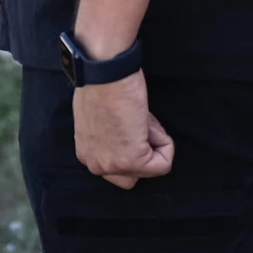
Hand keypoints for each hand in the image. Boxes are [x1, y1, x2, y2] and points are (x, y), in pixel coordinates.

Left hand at [73, 70, 174, 188]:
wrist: (105, 74)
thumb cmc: (105, 86)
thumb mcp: (99, 121)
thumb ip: (109, 138)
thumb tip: (125, 139)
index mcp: (86, 154)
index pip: (118, 169)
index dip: (133, 146)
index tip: (127, 123)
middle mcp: (95, 165)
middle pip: (132, 178)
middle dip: (143, 155)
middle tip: (138, 127)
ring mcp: (113, 166)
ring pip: (150, 169)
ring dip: (154, 144)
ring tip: (140, 120)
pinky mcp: (131, 162)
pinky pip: (163, 164)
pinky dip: (165, 144)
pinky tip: (146, 122)